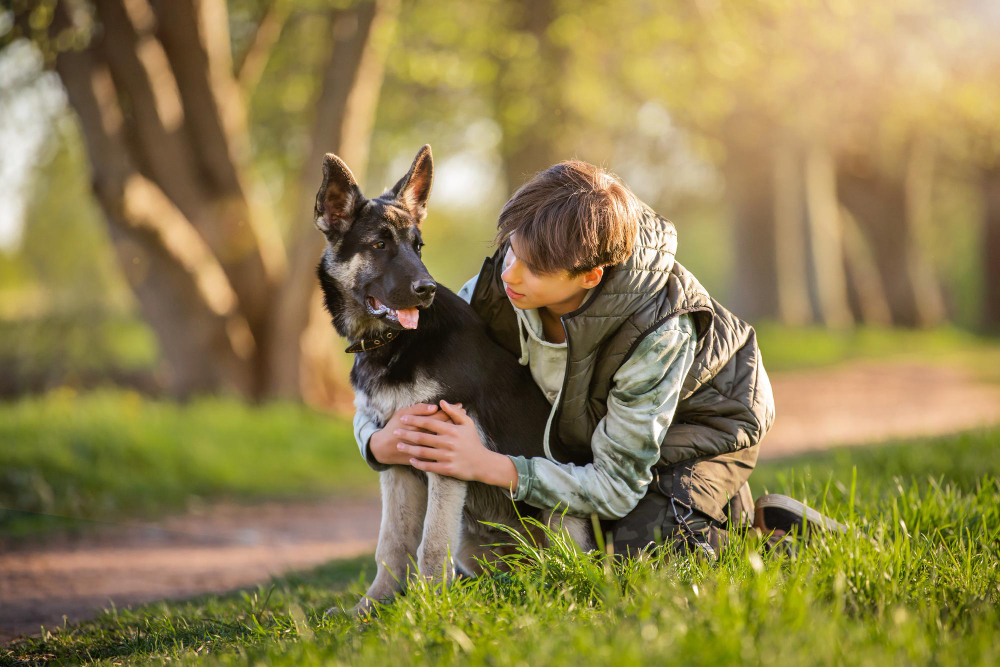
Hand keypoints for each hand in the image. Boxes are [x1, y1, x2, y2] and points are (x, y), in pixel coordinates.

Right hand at [369, 402, 458, 465]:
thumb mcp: (402, 413)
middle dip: (456, 420)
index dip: (450, 410)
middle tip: (465, 414)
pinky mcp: (424, 458)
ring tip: (463, 426)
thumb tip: (435, 407)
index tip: (460, 405)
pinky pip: (440, 450)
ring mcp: (425, 448)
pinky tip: (453, 439)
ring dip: (454, 432)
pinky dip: (448, 444)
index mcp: (419, 424)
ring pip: (444, 439)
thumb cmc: (394, 427)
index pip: (439, 415)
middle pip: (444, 427)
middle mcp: (424, 436)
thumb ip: (418, 409)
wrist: (384, 448)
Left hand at [394, 400, 518, 491]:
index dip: (414, 420)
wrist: (483, 463)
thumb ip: (454, 412)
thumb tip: (441, 402)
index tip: (403, 418)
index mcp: (452, 430)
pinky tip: (411, 460)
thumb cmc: (473, 442)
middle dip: (406, 434)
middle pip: (422, 437)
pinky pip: (429, 466)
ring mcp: (447, 457)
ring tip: (399, 445)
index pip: (429, 423)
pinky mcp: (447, 469)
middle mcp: (448, 443)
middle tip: (395, 432)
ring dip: (408, 448)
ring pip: (423, 452)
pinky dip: (418, 463)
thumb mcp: (468, 424)